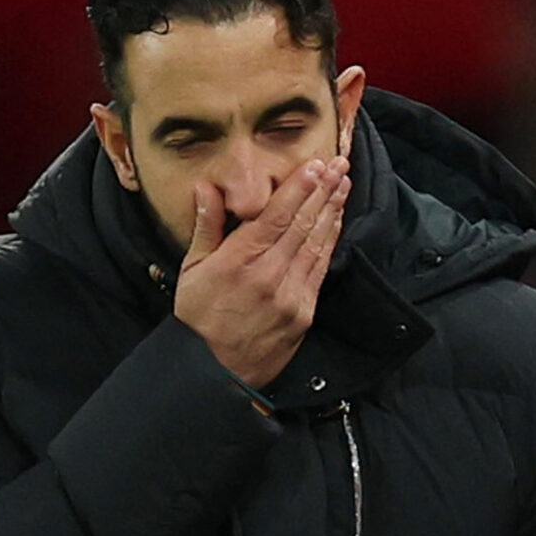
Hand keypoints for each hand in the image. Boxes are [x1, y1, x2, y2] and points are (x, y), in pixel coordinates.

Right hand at [174, 156, 350, 387]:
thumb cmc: (198, 319)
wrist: (213, 372)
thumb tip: (207, 187)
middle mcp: (268, 274)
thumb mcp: (191, 270)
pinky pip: (321, 268)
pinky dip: (331, 240)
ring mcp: (290, 294)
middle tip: (340, 164)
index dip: (299, 188)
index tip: (316, 165)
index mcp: (238, 261)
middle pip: (303, 223)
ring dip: (333, 210)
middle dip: (324, 190)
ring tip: (344, 184)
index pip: (276, 215)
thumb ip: (206, 226)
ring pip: (317, 243)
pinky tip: (336, 221)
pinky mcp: (303, 312)